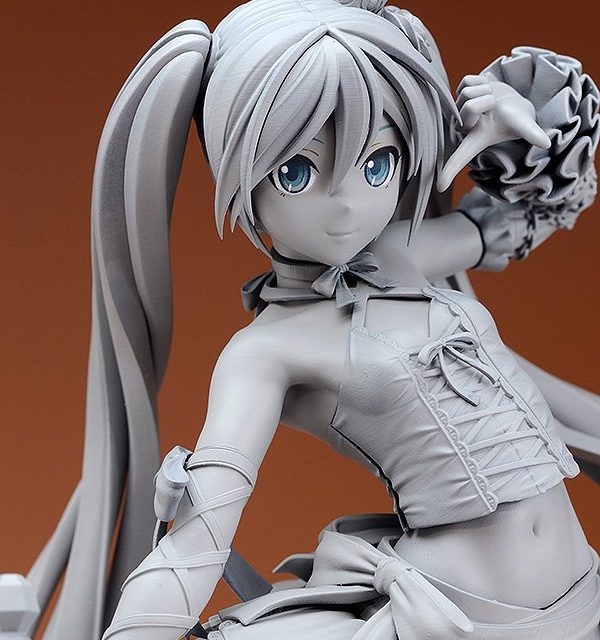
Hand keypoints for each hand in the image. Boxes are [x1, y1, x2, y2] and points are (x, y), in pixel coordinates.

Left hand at [437, 75, 550, 191]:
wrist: (514, 103)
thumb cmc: (517, 120)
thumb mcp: (524, 127)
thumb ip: (532, 134)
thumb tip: (546, 144)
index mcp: (475, 141)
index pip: (459, 158)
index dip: (449, 171)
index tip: (440, 186)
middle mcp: (463, 128)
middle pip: (467, 106)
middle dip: (485, 100)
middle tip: (494, 105)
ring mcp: (459, 110)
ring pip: (466, 91)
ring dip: (484, 89)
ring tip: (492, 98)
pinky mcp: (458, 95)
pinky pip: (466, 81)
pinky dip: (480, 80)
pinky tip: (485, 89)